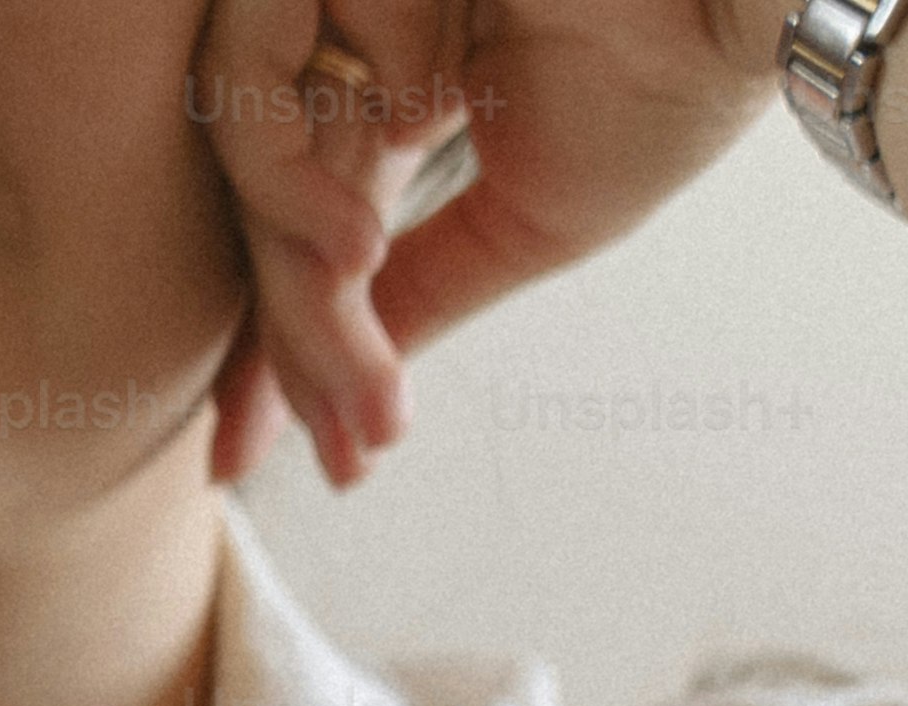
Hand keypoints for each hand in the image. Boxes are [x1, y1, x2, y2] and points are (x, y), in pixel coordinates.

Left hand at [199, 0, 785, 484]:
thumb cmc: (669, 81)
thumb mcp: (526, 218)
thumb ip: (416, 293)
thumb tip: (341, 401)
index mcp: (383, 99)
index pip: (283, 237)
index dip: (262, 349)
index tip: (238, 461)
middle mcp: (351, 41)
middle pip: (253, 202)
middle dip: (288, 327)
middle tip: (350, 425)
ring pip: (238, 129)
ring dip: (291, 221)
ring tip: (360, 261)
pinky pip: (267, 31)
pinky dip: (319, 104)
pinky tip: (418, 129)